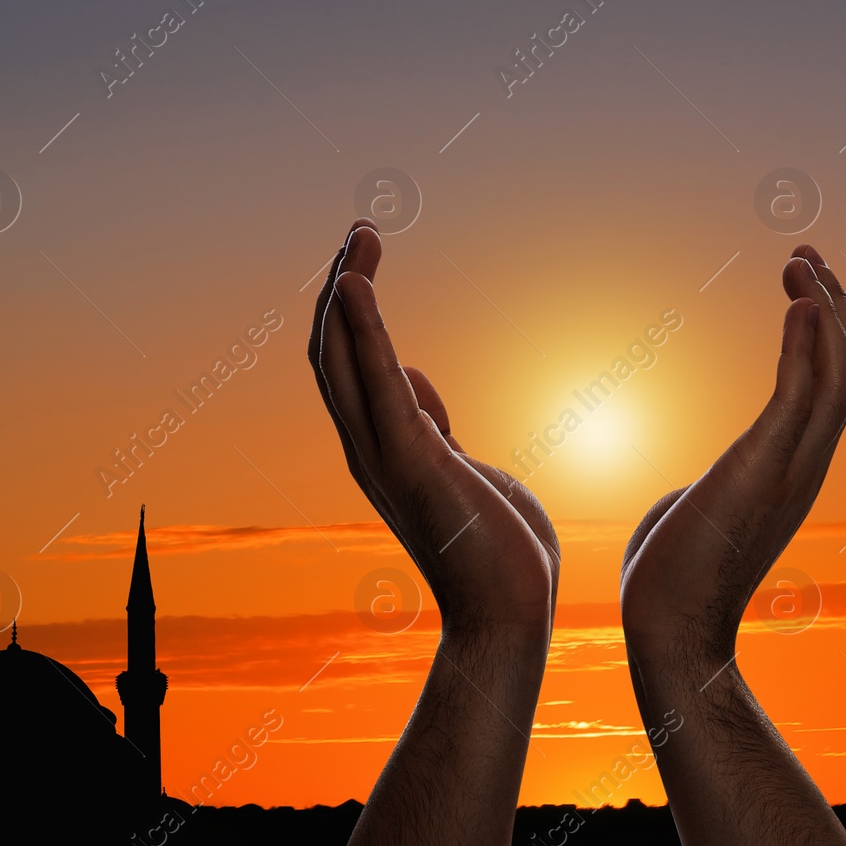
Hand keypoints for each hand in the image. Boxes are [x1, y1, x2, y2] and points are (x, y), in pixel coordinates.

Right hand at [309, 221, 559, 644]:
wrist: (510, 614)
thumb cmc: (497, 551)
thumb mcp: (465, 470)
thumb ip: (432, 428)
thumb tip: (414, 385)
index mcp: (386, 448)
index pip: (351, 366)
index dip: (351, 310)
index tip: (365, 259)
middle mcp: (370, 448)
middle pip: (335, 352)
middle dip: (343, 285)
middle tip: (361, 230)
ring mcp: (384, 455)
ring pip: (342, 359)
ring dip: (348, 291)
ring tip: (361, 236)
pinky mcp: (410, 460)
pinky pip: (376, 382)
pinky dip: (363, 329)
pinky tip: (357, 283)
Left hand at [620, 245, 845, 674]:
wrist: (669, 628)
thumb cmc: (673, 578)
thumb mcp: (700, 513)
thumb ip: (711, 489)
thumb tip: (690, 491)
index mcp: (794, 469)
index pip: (831, 387)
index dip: (826, 331)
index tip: (801, 285)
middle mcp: (807, 463)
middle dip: (833, 305)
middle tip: (804, 255)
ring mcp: (792, 468)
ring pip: (836, 372)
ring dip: (824, 309)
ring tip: (799, 262)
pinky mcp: (764, 470)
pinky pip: (800, 394)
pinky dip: (806, 343)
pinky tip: (796, 302)